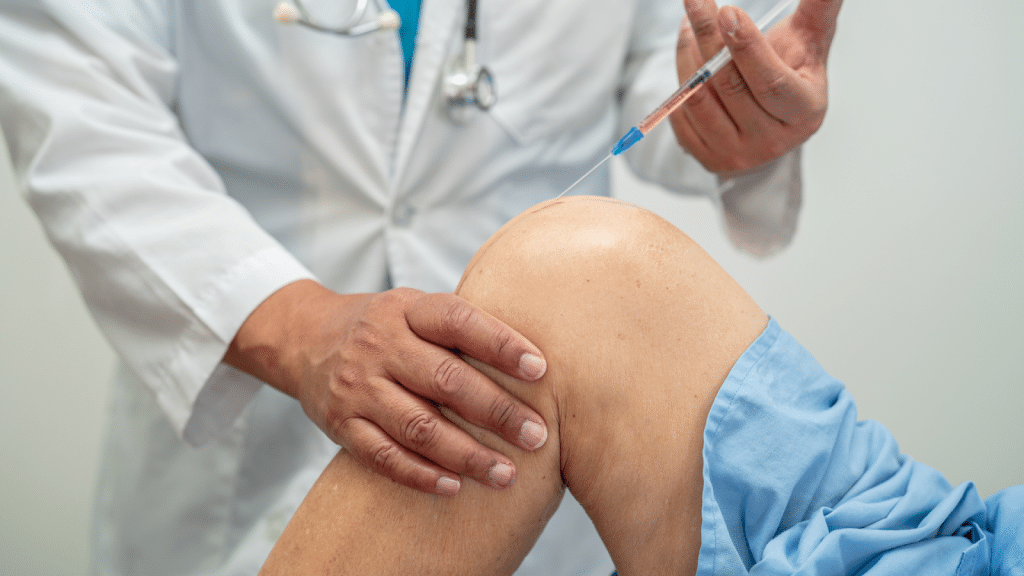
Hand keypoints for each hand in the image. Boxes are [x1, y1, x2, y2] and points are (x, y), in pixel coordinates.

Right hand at [225, 280, 548, 495]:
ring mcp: (357, 386)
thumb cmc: (383, 326)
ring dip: (466, 454)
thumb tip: (534, 361)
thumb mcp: (414, 308)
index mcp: (406, 310)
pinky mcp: (340, 423)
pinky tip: (454, 486)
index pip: (457, 321)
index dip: (500, 344)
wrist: (304, 338)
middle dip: (496, 411)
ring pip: (418, 426)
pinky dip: (420, 474)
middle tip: (536, 435)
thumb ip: (460, 329)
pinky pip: (383, 455)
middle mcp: (379, 345)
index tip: (539, 369)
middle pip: (444, 380)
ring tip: (506, 474)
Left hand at [672, 0, 842, 172]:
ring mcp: (736, 154)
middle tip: (696, 2)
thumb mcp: (810, 43)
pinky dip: (680, 77)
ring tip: (691, 23)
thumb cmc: (791, 73)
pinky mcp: (706, 157)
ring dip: (690, 55)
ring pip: (700, 99)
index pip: (770, 82)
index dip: (747, 47)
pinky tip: (687, 52)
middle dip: (708, 39)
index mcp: (803, 112)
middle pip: (730, 87)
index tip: (727, 12)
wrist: (770, 123)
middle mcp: (771, 140)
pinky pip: (681, 113)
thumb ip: (820, 9)